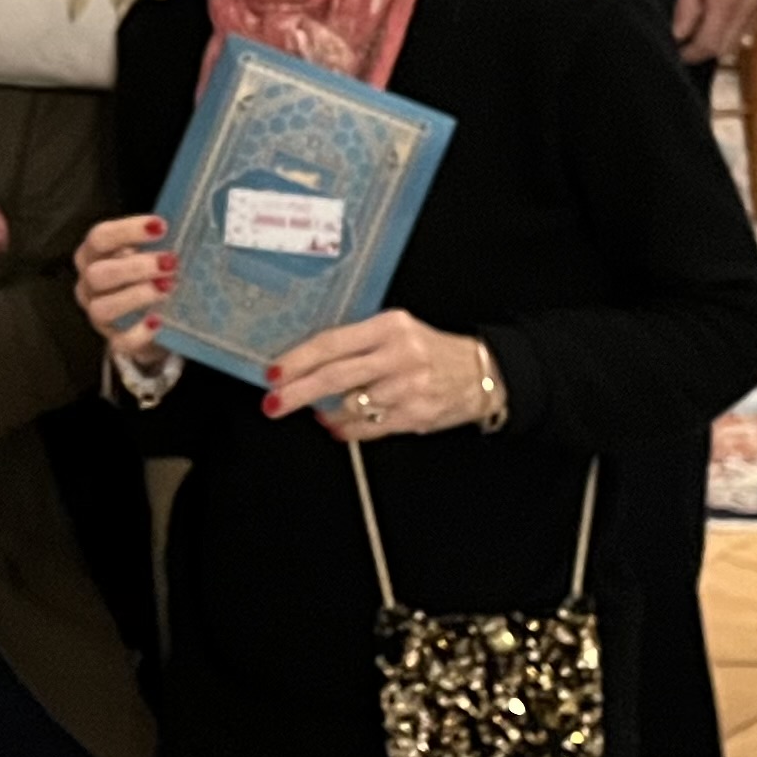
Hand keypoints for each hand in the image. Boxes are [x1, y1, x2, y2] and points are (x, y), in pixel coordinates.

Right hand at [73, 212, 172, 372]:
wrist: (151, 323)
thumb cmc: (148, 278)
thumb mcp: (147, 255)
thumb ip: (159, 242)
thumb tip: (195, 224)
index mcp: (93, 256)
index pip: (99, 238)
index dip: (127, 231)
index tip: (161, 227)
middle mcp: (90, 285)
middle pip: (98, 273)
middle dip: (135, 267)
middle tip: (171, 262)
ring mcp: (99, 316)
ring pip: (103, 308)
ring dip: (136, 296)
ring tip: (168, 288)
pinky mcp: (115, 342)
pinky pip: (121, 341)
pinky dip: (140, 332)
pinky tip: (160, 321)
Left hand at [266, 308, 495, 438]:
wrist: (483, 373)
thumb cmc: (431, 351)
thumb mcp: (397, 331)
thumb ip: (357, 343)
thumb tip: (307, 363)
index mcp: (389, 327)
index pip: (332, 342)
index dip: (297, 359)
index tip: (273, 372)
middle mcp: (398, 355)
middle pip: (334, 376)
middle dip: (297, 392)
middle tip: (273, 402)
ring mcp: (407, 388)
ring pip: (349, 406)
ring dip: (324, 412)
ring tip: (317, 411)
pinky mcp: (414, 416)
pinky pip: (367, 428)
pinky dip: (345, 429)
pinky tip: (337, 424)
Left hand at [673, 0, 756, 65]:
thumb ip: (687, 6)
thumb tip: (680, 34)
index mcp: (726, 3)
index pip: (710, 44)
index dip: (693, 54)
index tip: (681, 53)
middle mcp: (749, 10)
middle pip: (727, 47)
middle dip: (706, 50)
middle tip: (689, 45)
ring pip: (741, 39)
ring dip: (722, 41)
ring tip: (705, 30)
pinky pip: (753, 26)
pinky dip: (737, 29)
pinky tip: (725, 18)